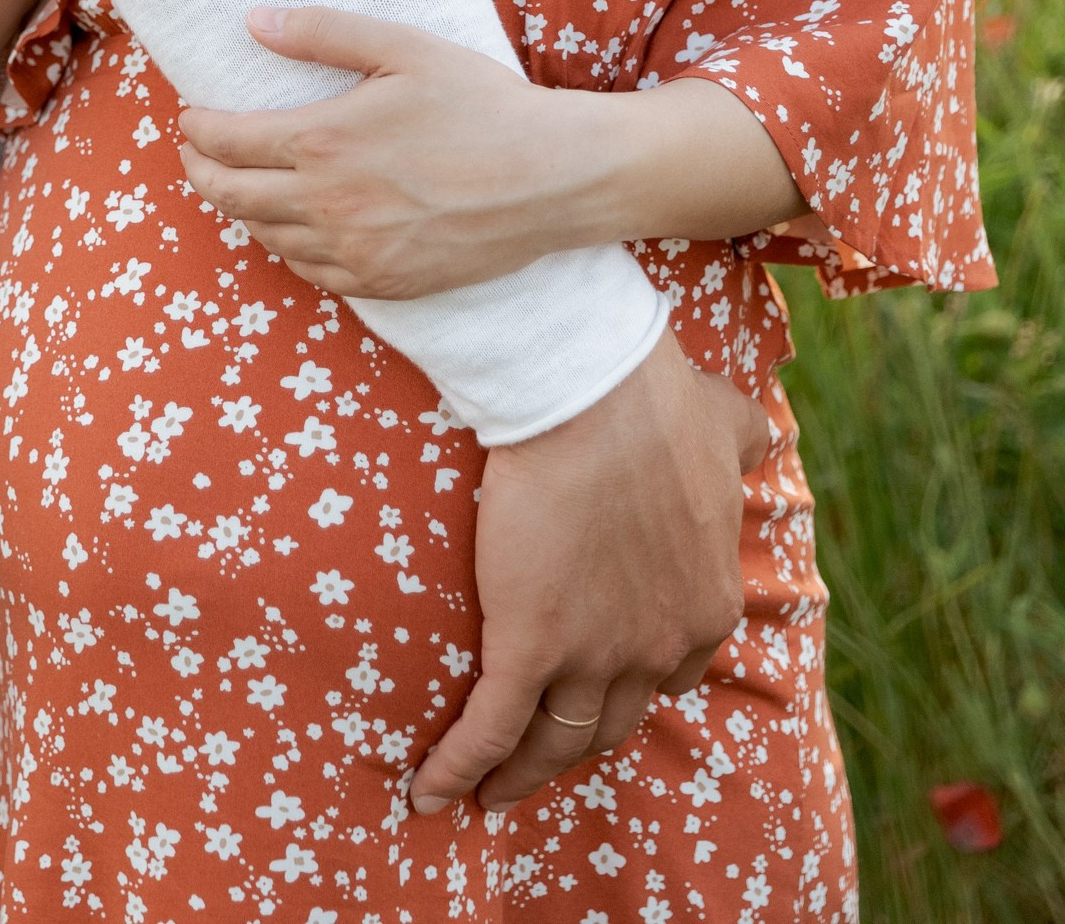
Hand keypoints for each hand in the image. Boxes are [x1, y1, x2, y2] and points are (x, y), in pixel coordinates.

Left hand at [178, 7, 601, 297]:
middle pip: (232, 197)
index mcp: (324, 141)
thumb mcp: (403, 47)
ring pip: (267, 239)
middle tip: (194, 154)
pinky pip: (311, 273)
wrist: (552, 177)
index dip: (197, 130)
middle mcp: (329, 205)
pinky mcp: (384, 283)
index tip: (190, 118)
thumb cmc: (481, 102)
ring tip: (235, 186)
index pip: (227, 143)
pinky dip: (285, 249)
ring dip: (240, 211)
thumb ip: (324, 32)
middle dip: (200, 172)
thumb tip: (255, 21)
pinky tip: (289, 229)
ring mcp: (355, 252)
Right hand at [411, 328, 768, 813]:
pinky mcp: (529, 645)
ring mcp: (594, 655)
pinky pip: (490, 730)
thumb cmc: (650, 396)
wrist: (587, 390)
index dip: (635, 676)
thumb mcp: (721, 425)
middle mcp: (658, 647)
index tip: (604, 675)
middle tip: (542, 752)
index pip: (672, 670)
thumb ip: (739, 442)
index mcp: (706, 604)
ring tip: (489, 791)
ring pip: (556, 741)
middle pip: (613, 720)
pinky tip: (429, 791)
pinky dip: (459, 768)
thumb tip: (753, 437)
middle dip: (577, 742)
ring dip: (522, 773)